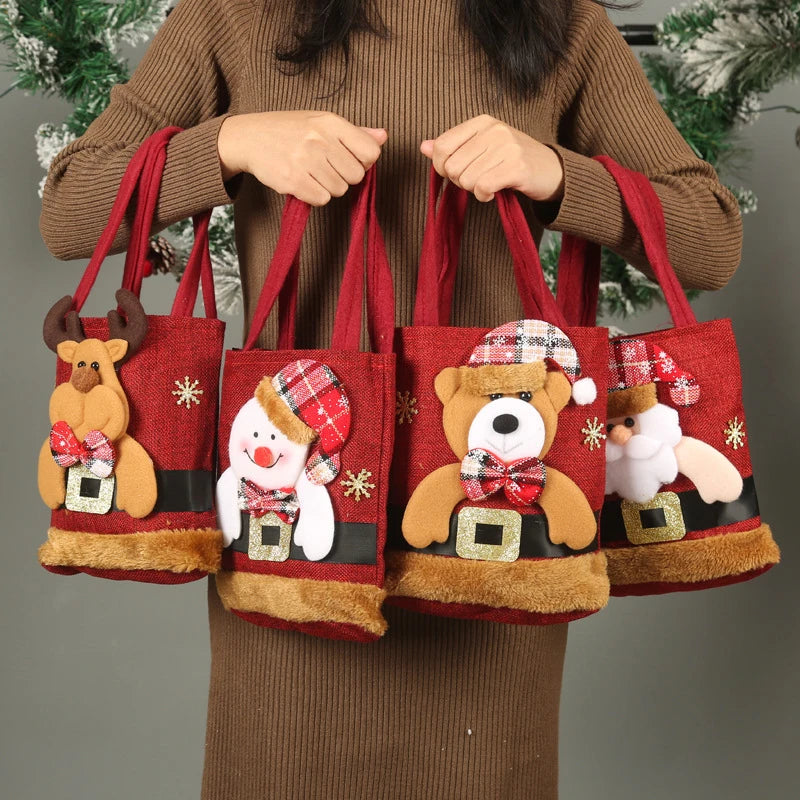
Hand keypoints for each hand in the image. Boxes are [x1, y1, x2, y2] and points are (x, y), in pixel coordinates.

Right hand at [218, 111, 387, 205]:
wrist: (250, 138)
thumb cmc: (290, 130)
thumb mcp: (321, 122)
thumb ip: (354, 133)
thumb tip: (383, 137)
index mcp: (330, 122)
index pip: (370, 152)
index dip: (364, 161)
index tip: (349, 159)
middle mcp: (319, 139)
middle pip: (356, 175)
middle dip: (345, 177)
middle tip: (326, 168)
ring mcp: (305, 160)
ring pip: (340, 190)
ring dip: (329, 187)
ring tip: (312, 174)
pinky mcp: (293, 180)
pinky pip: (322, 199)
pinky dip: (315, 196)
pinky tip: (304, 183)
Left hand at [420, 114, 563, 203]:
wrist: (553, 170)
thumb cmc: (513, 160)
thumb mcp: (482, 147)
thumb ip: (453, 147)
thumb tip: (423, 147)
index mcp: (482, 122)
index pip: (441, 146)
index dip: (441, 167)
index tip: (456, 172)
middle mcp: (494, 130)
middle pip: (452, 166)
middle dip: (460, 181)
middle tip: (477, 181)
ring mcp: (507, 147)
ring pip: (466, 179)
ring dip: (474, 190)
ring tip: (488, 184)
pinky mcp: (517, 167)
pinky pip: (483, 187)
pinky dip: (484, 196)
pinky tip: (493, 193)